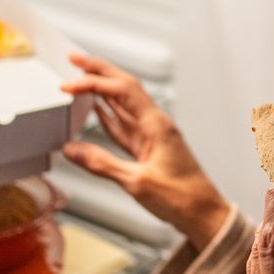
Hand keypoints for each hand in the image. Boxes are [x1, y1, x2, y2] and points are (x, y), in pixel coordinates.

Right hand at [61, 53, 228, 249]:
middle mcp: (156, 124)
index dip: (94, 83)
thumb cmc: (182, 198)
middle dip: (100, 71)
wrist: (204, 214)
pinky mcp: (149, 148)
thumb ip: (102, 164)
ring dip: (102, 90)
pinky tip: (96, 110)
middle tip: (75, 59)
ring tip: (80, 78)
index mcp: (157, 125)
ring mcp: (153, 135)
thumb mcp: (136, 183)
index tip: (69, 84)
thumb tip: (72, 150)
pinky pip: (124, 125)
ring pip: (123, 104)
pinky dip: (108, 116)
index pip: (122, 91)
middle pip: (125, 88)